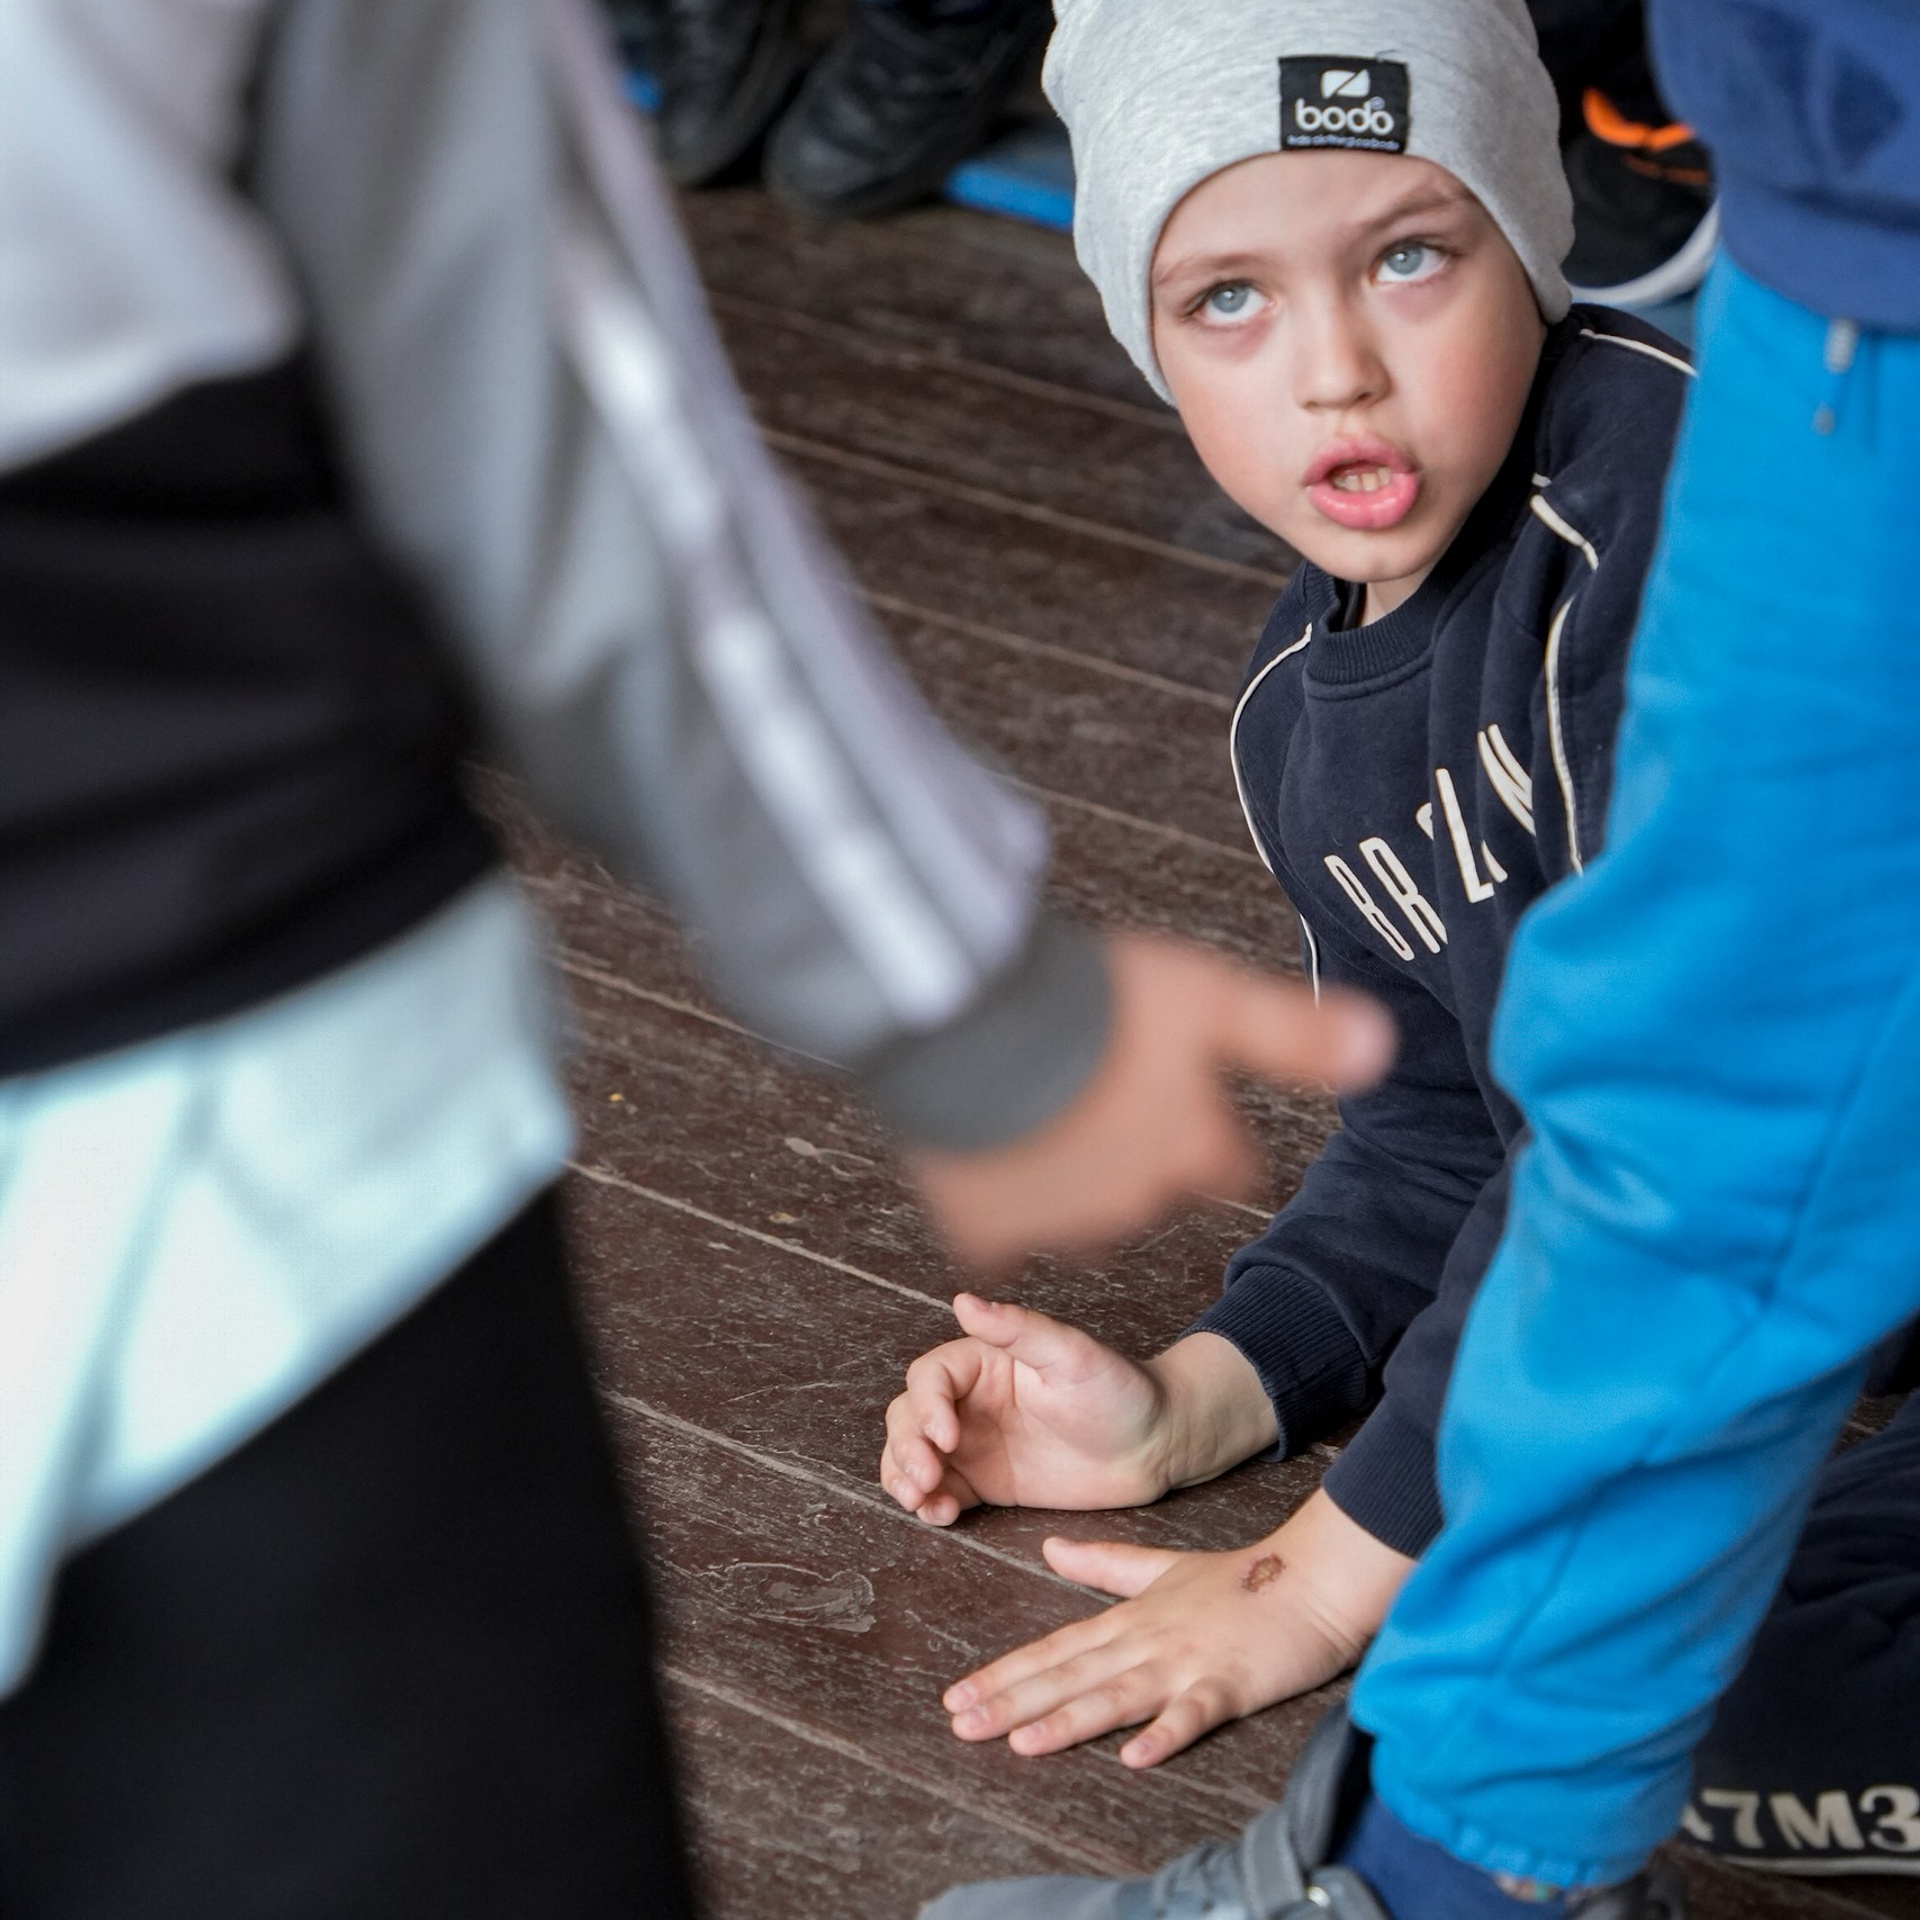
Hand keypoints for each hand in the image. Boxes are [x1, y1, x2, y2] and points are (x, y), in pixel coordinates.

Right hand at [881, 1308, 1277, 1524]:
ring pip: (911, 1455)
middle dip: (906, 1447)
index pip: (930, 1377)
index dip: (926, 1406)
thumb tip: (963, 1300)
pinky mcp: (985, 1481)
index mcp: (984, 1361)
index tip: (947, 1437)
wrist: (1155, 1445)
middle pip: (908, 1416)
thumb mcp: (1071, 1354)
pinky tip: (940, 1515)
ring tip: (922, 1501)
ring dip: (903, 1476)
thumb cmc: (1119, 1389)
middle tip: (926, 1477)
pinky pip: (941, 1490)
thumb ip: (1017, 1329)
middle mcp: (970, 1399)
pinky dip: (928, 1503)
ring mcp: (974, 1442)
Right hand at [908, 933, 1391, 1267]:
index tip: (1180, 1094)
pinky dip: (997, 1195)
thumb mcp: (1214, 997)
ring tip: (1039, 1101)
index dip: (1207, 1129)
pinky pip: (1001, 1228)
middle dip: (1134, 1146)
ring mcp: (1063, 1221)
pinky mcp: (991, 1230)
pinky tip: (986, 1142)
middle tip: (1098, 1082)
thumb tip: (1384, 1047)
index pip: (1227, 1164)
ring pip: (1079, 1211)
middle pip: (1152, 1186)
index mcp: (1197, 1149)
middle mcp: (1140, 1199)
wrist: (975, 1022)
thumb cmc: (1098, 1000)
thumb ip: (1296, 1034)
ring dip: (1069, 1170)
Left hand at [942, 1490, 1413, 1767]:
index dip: (1006, 1673)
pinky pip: (1193, 1714)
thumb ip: (1103, 1563)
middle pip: (1071, 1674)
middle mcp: (1146, 1641)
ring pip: (1117, 1695)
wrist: (1310, 1579)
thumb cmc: (1239, 1579)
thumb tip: (1049, 1549)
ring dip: (1068, 1719)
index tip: (958, 1695)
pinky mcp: (1229, 1685)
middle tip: (961, 1724)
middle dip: (1013, 1700)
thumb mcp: (1162, 1566)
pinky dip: (1165, 1734)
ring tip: (1020, 1742)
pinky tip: (1134, 1758)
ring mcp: (1186, 1663)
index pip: (1055, 1649)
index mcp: (1129, 1619)